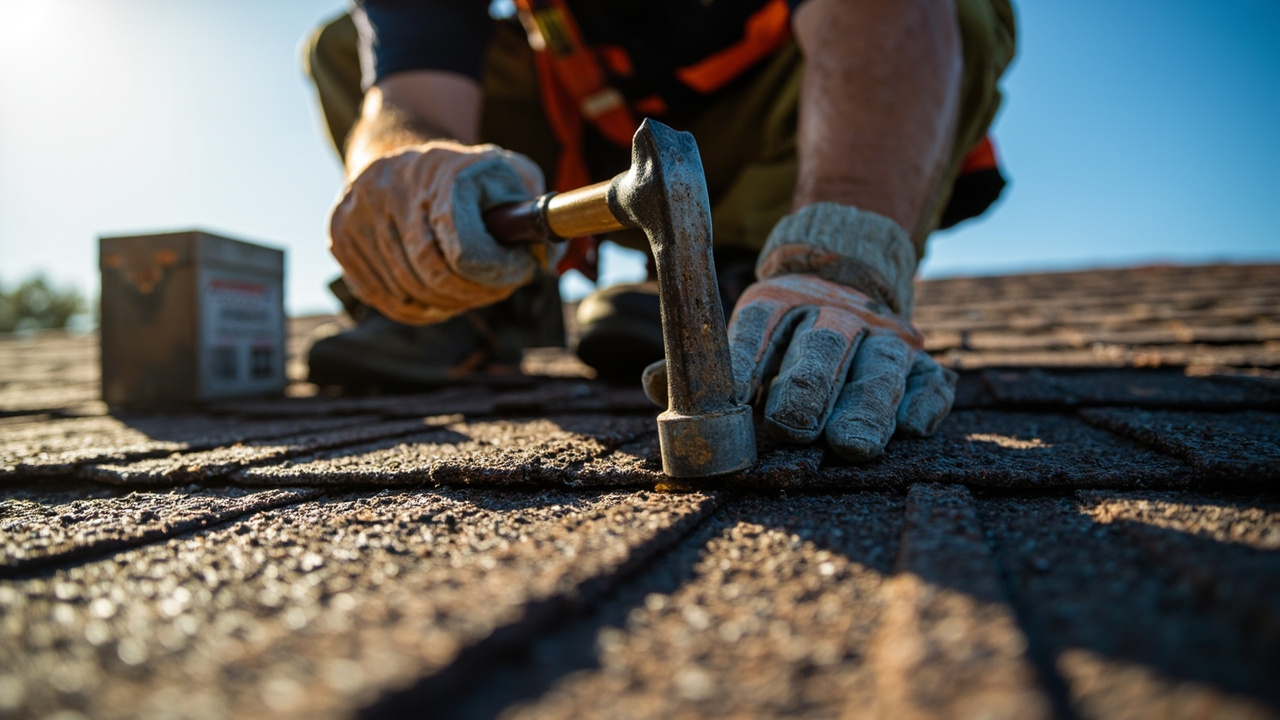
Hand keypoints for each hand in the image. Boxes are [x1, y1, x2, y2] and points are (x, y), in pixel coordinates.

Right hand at [329, 141, 556, 325]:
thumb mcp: (510, 173)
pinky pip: (381, 296)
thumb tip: (544, 256)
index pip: (463, 250)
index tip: (515, 274)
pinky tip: (438, 304)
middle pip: (433, 276)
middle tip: (496, 292)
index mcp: (437, 171)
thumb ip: (534, 208)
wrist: (398, 151)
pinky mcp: (339, 236)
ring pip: (407, 291)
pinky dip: (415, 310)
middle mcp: (389, 187)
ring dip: (446, 305)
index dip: (493, 274)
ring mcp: (357, 213)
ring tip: (472, 296)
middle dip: (472, 294)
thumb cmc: (465, 173)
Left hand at [728, 274, 954, 460]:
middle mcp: (836, 314)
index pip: (760, 324)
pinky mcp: (922, 365)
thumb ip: (711, 366)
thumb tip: (664, 384)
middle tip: (793, 427)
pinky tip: (911, 428)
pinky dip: (923, 404)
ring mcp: (884, 337)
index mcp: (780, 303)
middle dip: (809, 387)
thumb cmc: (782, 339)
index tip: (736, 398)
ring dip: (866, 407)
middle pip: (823, 345)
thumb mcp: (745, 337)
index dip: (747, 358)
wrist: (849, 288)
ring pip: (879, 367)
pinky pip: (930, 383)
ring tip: (851, 445)